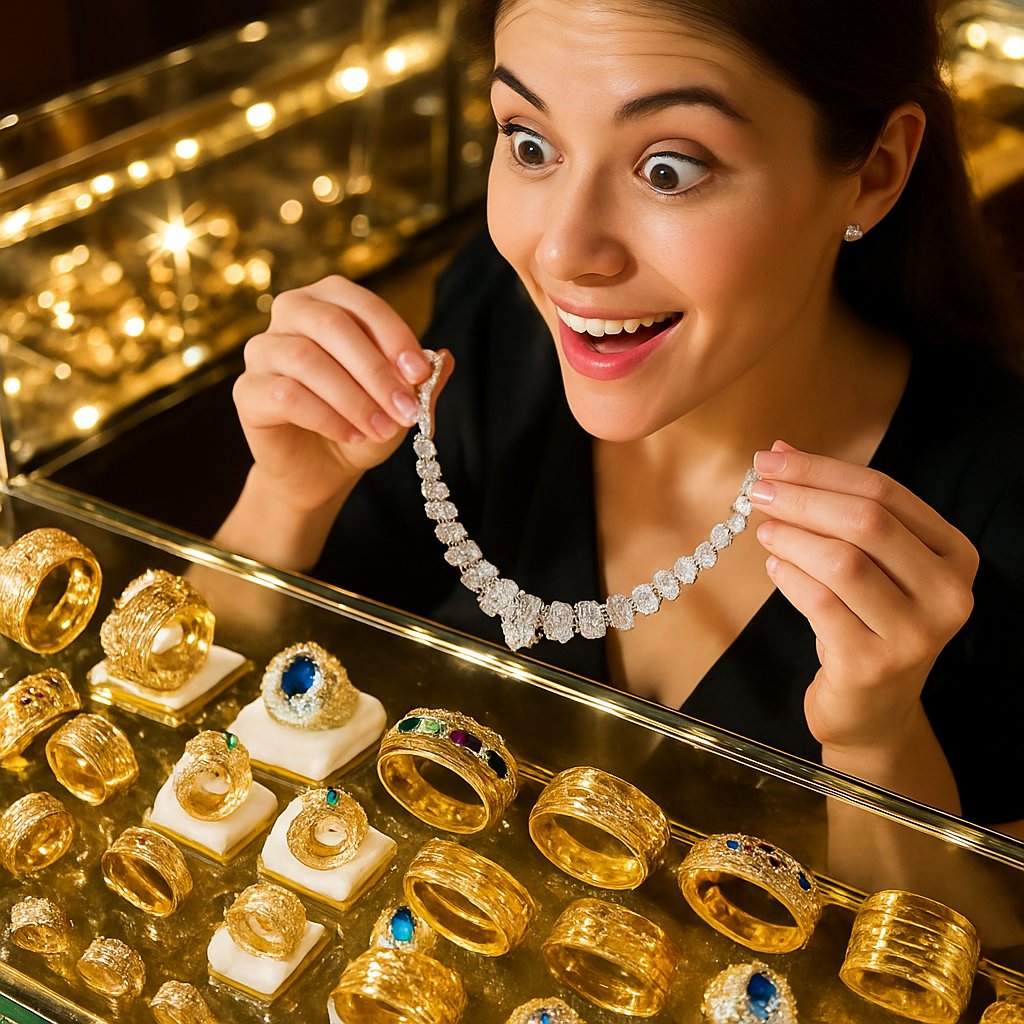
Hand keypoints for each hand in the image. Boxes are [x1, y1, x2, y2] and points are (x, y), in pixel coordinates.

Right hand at [233, 275, 450, 511]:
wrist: (323, 470)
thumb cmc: (362, 422)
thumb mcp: (400, 402)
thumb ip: (421, 380)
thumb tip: (444, 357)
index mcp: (328, 302)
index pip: (360, 303)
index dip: (393, 335)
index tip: (421, 373)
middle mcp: (289, 314)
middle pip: (329, 324)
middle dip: (375, 370)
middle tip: (405, 409)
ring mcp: (262, 351)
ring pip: (304, 359)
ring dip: (352, 398)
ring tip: (381, 430)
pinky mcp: (246, 391)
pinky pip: (284, 394)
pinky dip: (325, 416)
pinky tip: (351, 435)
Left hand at [750, 441, 978, 754]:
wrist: (872, 710)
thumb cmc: (867, 622)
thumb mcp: (869, 563)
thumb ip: (835, 507)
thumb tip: (780, 450)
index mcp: (953, 554)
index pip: (885, 492)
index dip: (822, 470)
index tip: (771, 458)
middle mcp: (947, 593)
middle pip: (866, 522)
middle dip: (803, 497)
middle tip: (757, 489)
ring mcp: (915, 633)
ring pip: (842, 562)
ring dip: (792, 536)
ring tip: (763, 528)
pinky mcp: (873, 664)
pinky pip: (820, 604)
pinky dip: (789, 577)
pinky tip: (773, 565)